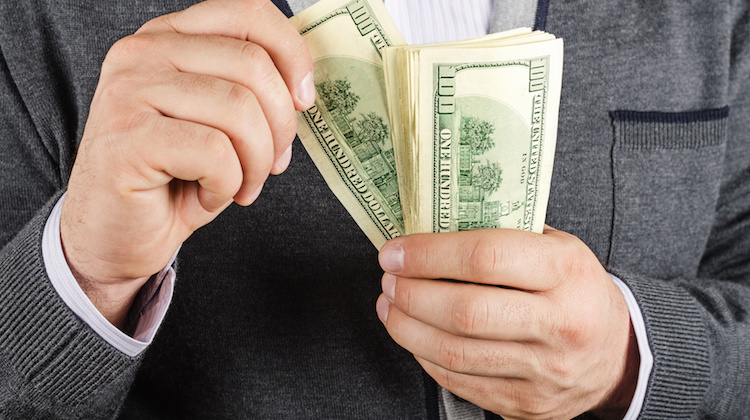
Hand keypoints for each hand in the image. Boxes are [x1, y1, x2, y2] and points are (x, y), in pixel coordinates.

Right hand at [61, 0, 313, 327]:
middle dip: (280, 128)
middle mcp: (143, 52)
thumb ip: (250, 92)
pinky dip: (226, 185)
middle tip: (270, 166)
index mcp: (169, 37)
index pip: (248, 13)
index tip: (304, 100)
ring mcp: (129, 91)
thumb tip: (302, 90)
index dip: (292, 54)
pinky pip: (215, 153)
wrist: (115, 234)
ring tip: (238, 187)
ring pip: (239, 110)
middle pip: (253, 66)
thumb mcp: (218, 124)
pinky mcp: (127, 138)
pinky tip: (205, 198)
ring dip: (255, 164)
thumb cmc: (174, 179)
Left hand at [376, 227, 638, 418]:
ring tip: (390, 304)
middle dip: (412, 293)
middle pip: (465, 312)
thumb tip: (431, 225)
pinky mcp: (527, 404)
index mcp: (567, 271)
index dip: (429, 254)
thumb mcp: (557, 247)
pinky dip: (426, 356)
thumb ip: (504, 235)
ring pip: (456, 353)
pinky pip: (461, 382)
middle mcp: (560, 324)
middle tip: (388, 278)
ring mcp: (544, 371)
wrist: (618, 353)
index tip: (395, 251)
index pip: (486, 257)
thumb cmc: (575, 289)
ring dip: (408, 327)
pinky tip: (413, 335)